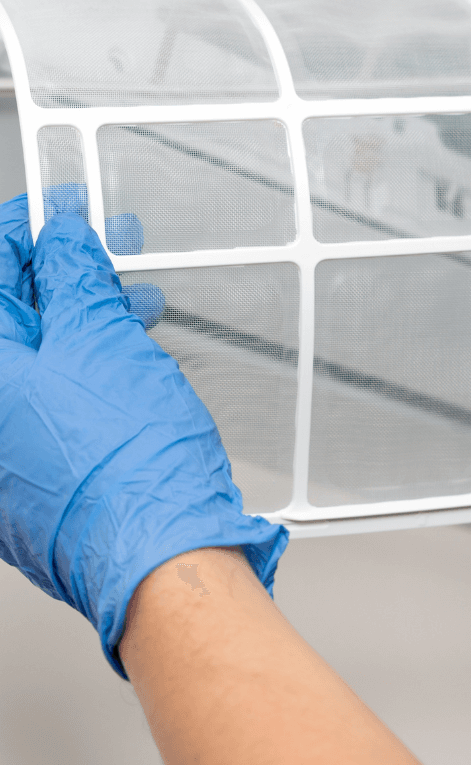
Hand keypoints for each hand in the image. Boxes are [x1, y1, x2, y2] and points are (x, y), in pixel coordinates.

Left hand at [0, 194, 287, 676]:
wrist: (161, 552)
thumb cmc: (129, 465)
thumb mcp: (104, 342)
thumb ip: (74, 281)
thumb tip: (60, 240)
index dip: (22, 234)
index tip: (54, 212)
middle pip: (12, 320)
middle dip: (57, 273)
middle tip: (101, 246)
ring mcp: (7, 450)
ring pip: (38, 358)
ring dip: (82, 317)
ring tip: (135, 298)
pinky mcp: (39, 471)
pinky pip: (53, 398)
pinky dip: (87, 363)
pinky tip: (128, 352)